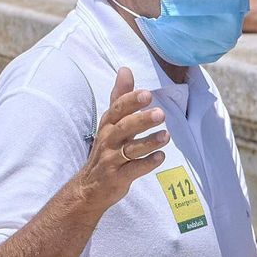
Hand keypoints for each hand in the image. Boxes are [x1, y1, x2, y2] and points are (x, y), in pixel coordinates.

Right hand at [67, 67, 168, 212]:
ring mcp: (112, 160)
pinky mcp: (118, 178)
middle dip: (142, 120)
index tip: (147, 94)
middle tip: (161, 114)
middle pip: (124, 127)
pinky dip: (147, 164)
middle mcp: (108, 140)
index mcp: (108, 124)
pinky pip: (133, 170)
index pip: (118, 109)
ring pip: (131, 149)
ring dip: (149, 142)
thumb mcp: (110, 122)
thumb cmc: (106, 149)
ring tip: (166, 136)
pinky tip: (161, 157)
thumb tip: (125, 70)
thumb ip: (120, 97)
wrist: (90, 186)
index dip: (131, 101)